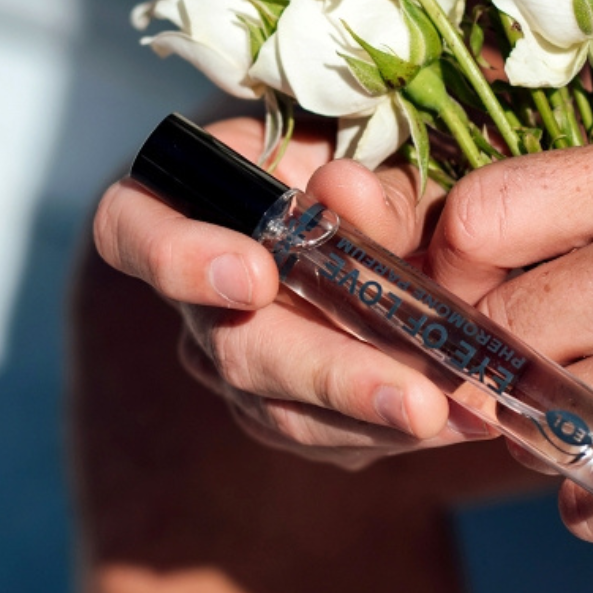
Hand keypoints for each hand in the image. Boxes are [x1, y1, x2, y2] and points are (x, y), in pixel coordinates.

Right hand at [93, 116, 493, 468]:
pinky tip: (460, 422)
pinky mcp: (284, 409)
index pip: (131, 228)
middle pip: (231, 347)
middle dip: (326, 373)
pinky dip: (393, 431)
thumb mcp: (381, 155)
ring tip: (454, 415)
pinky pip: (326, 437)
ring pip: (279, 410)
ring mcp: (237, 360)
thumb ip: (369, 180)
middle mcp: (198, 294)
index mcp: (195, 202)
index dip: (177, 256)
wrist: (384, 216)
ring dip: (369, 419)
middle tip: (411, 398)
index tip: (256, 277)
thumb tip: (345, 193)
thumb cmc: (369, 164)